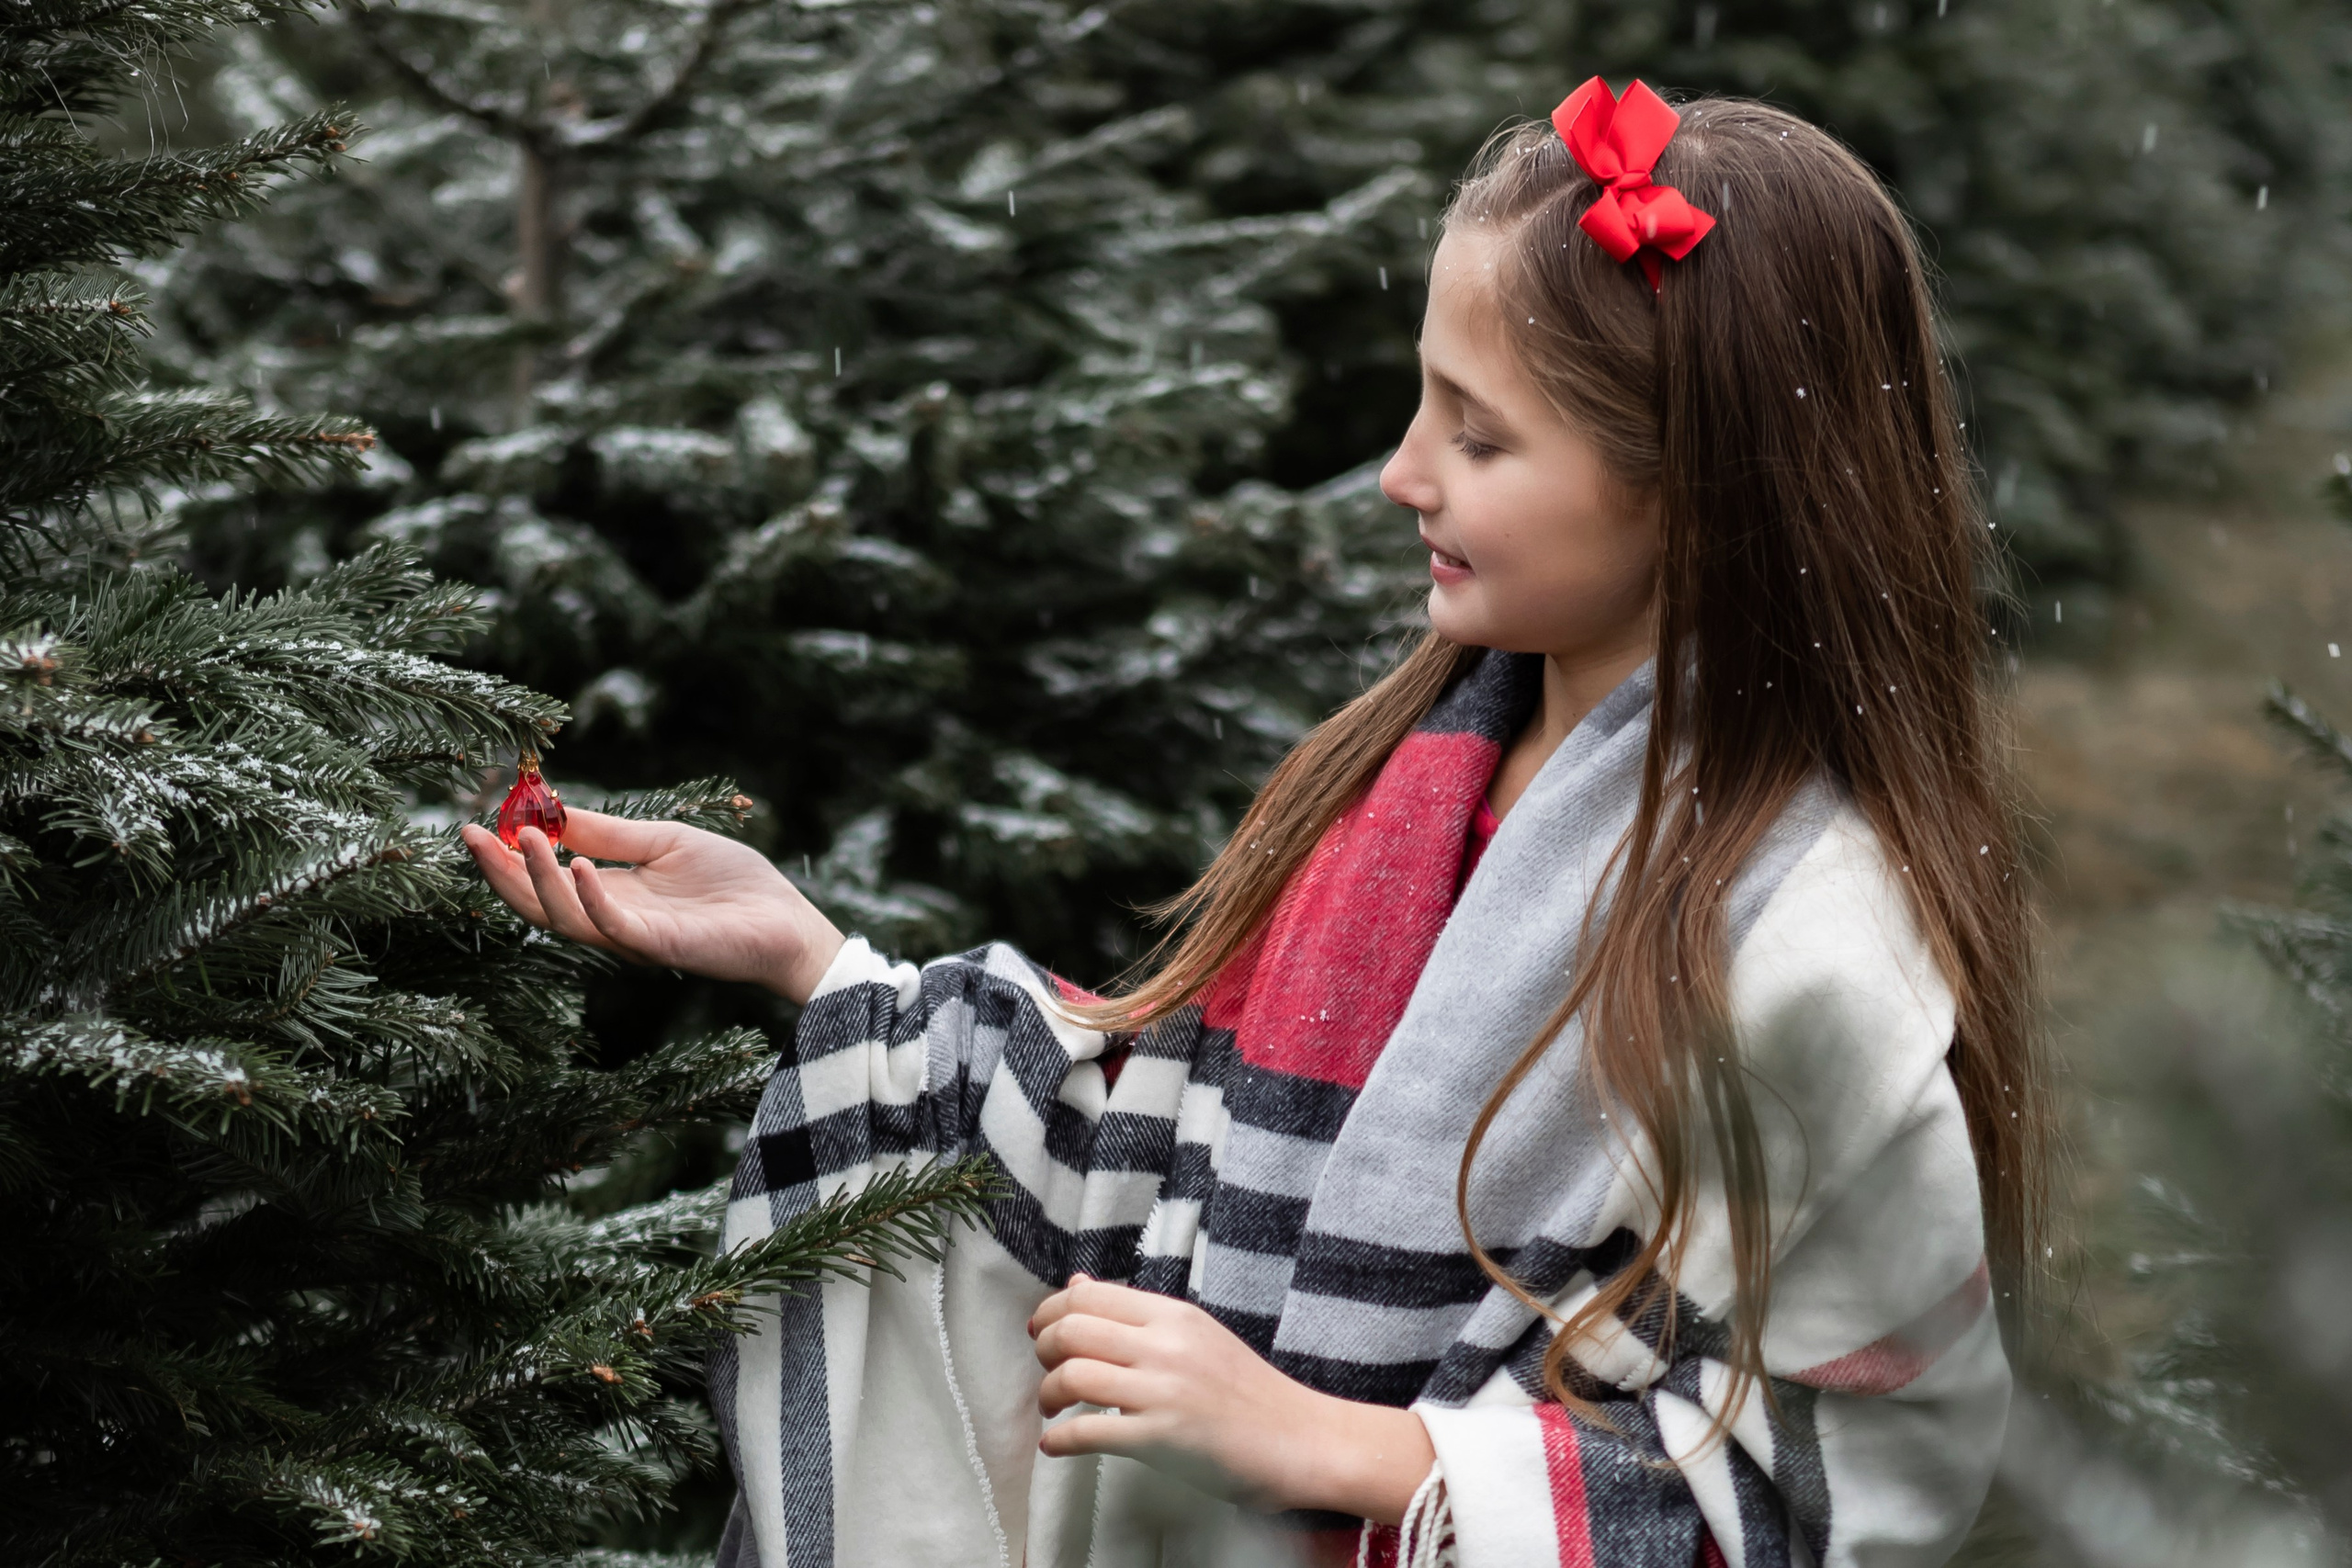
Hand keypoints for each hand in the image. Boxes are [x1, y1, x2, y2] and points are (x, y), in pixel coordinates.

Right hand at [460, 809, 845, 1002]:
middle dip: (501, 872)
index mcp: (610, 895)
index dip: (506, 856)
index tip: (473, 824)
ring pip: (566, 919)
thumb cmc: (733, 884)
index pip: (543, 880)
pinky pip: (615, 926)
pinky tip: (577, 866)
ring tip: (523, 839)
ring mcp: (634, 937)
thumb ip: (609, 833)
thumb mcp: (663, 842)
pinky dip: (591, 898)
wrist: (787, 920)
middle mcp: (612, 921)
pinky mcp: (662, 946)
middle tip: (471, 835)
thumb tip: (551, 809)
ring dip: (538, 879)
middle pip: (539, 905)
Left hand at [1027, 1275, 1434, 1522]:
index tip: (1038, 1331)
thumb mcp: (1196, 1335)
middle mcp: (1167, 1346)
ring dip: (1047, 1395)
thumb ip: (1136, 1314)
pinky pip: (1090, 1432)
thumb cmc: (1248, 1391)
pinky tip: (1055, 1446)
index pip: (1090, 1295)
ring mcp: (1164, 1392)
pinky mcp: (1162, 1439)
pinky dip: (1060, 1440)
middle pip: (1072, 1329)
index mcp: (1175, 1315)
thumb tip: (1077, 1284)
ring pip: (1073, 1375)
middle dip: (1043, 1350)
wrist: (1301, 1440)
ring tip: (1051, 1409)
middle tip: (1045, 1369)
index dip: (1050, 1311)